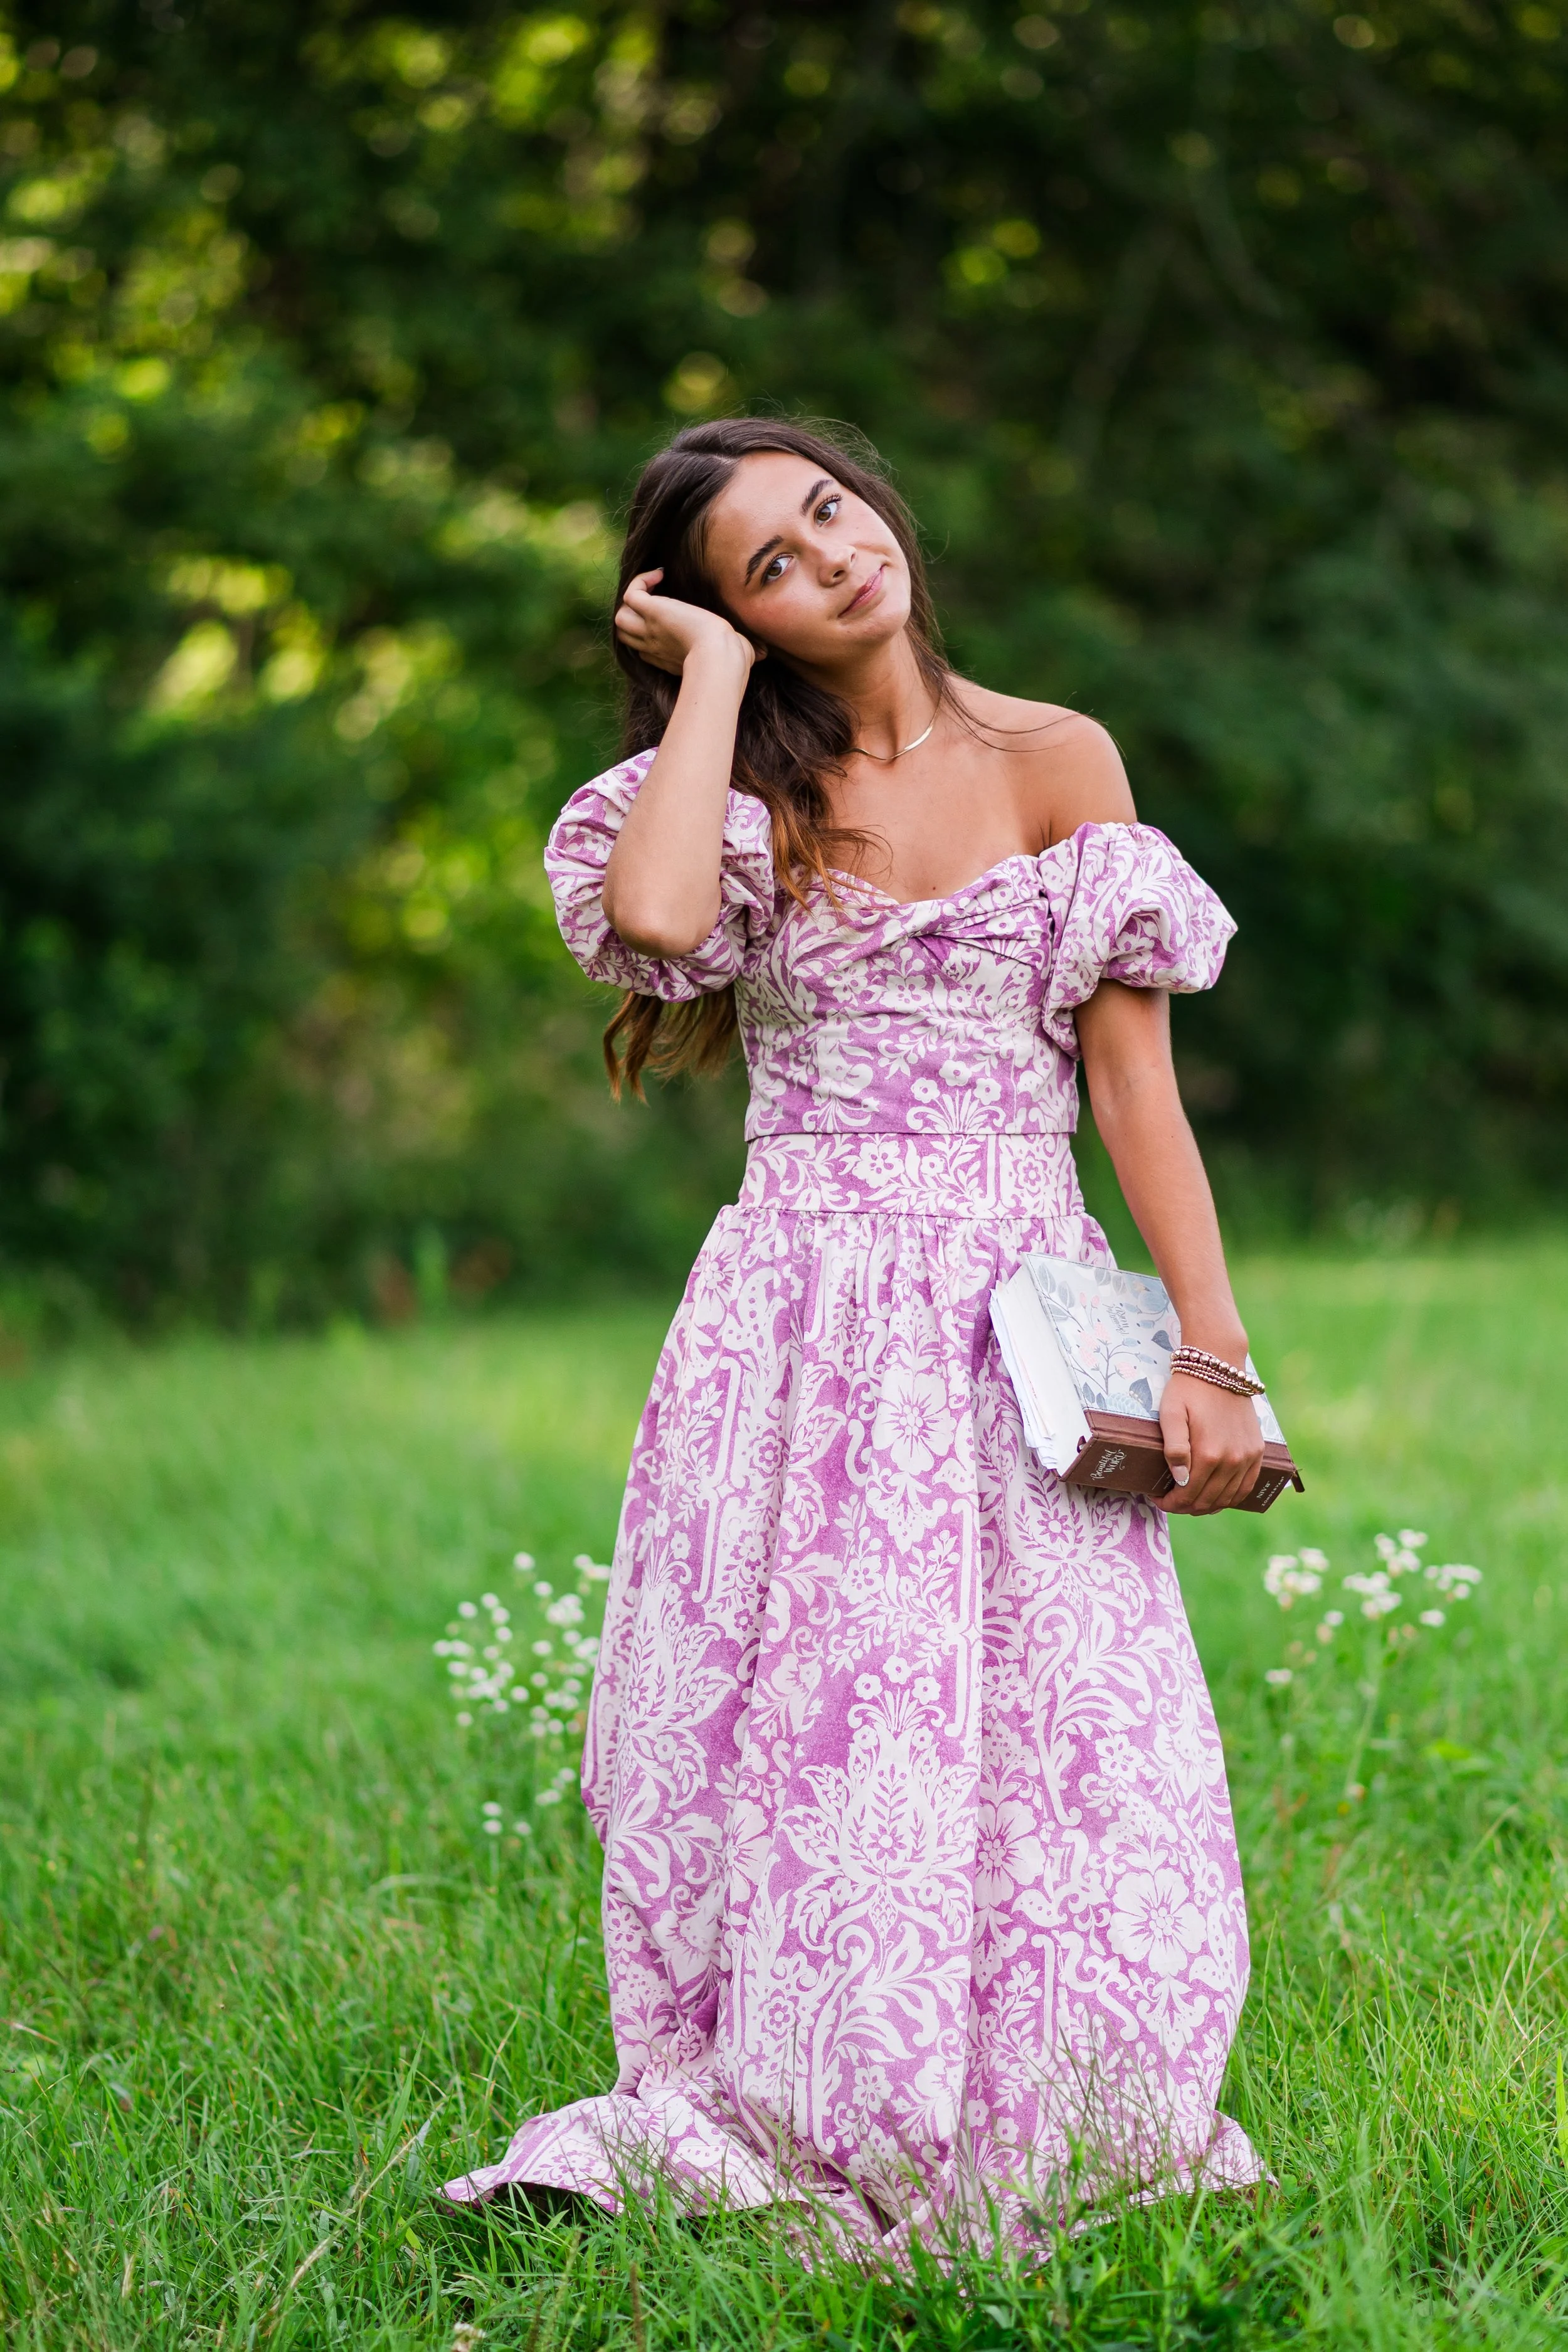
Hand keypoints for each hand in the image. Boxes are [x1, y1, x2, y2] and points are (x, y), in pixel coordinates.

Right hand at [613, 569, 762, 678]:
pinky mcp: (652, 612)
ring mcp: (651, 629)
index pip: (645, 647)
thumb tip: (766, 653)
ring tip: (655, 588)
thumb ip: (746, 651)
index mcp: (669, 657)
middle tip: (659, 600)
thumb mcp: (735, 653)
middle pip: (627, 633)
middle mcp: (655, 645)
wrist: (720, 657)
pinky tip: (660, 575)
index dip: (651, 633)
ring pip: (621, 618)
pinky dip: (641, 580)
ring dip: (633, 601)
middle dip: (636, 616)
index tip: (673, 617)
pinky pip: (631, 593)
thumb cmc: (731, 661)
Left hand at [1157, 1372, 1262, 1514]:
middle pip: (1207, 1501)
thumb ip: (1174, 1448)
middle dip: (1186, 1506)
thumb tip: (1179, 1479)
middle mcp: (1232, 1460)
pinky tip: (1217, 1497)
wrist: (1219, 1367)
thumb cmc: (1189, 1389)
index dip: (1171, 1503)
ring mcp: (1248, 1457)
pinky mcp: (1257, 1451)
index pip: (1188, 1495)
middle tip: (1171, 1501)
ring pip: (1227, 1498)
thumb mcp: (1171, 1414)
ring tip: (1190, 1500)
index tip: (1158, 1499)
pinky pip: (1246, 1487)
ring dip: (1207, 1505)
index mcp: (1208, 1454)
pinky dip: (1231, 1498)